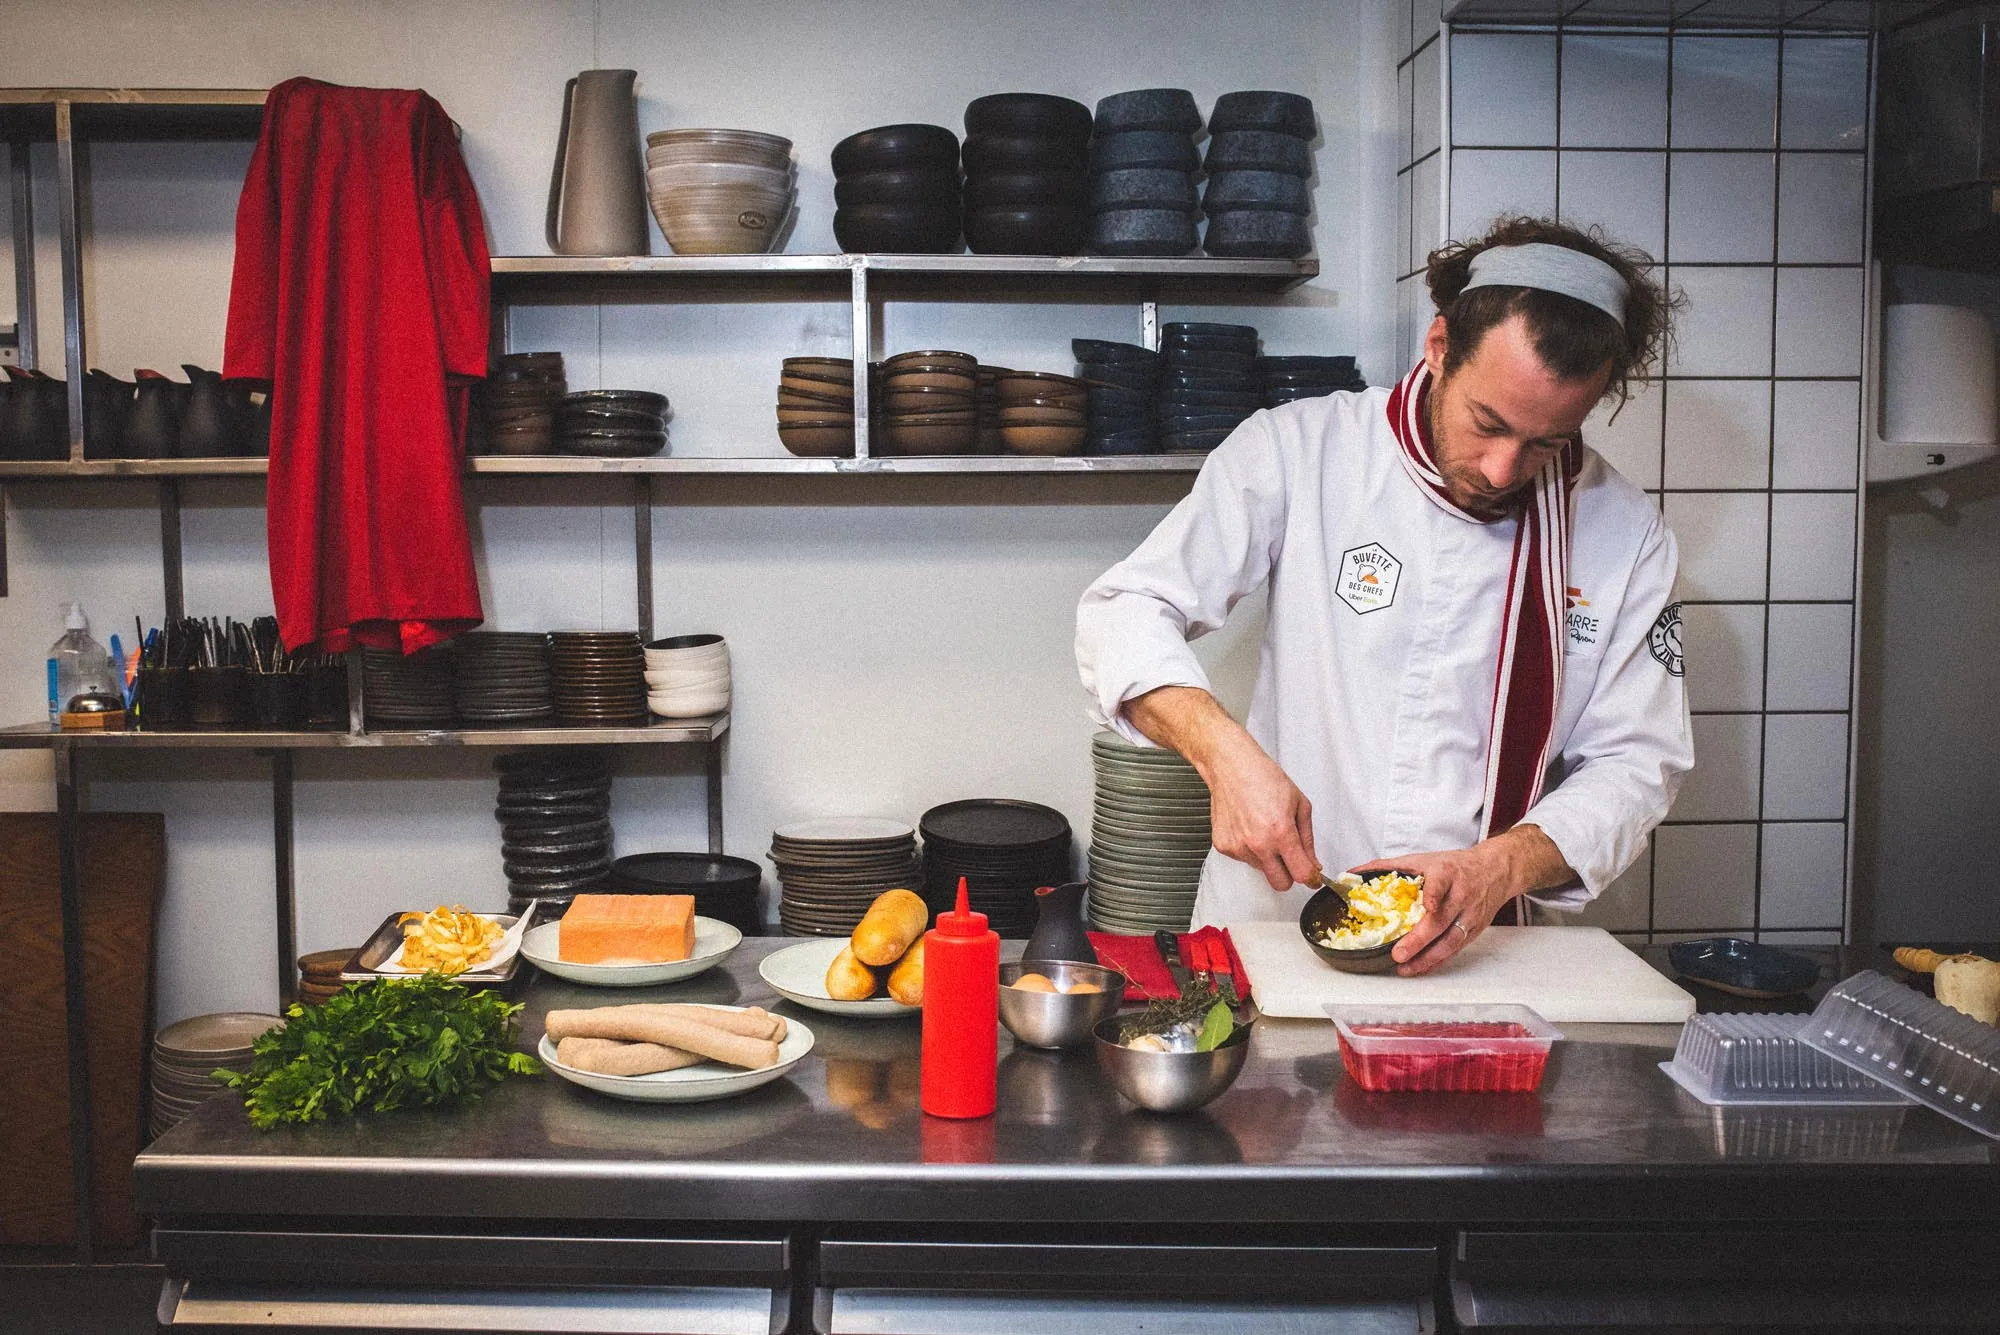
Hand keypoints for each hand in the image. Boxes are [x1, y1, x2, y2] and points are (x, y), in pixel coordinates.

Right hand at [1122, 686, 1316, 894]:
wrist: (1231, 767)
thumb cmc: (1264, 778)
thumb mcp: (1300, 804)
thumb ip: (1307, 839)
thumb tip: (1312, 863)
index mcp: (1280, 833)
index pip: (1301, 874)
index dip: (1311, 878)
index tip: (1312, 876)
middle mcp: (1258, 844)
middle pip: (1281, 884)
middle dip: (1289, 874)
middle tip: (1290, 858)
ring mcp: (1238, 847)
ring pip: (1262, 870)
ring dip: (1267, 858)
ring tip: (1264, 830)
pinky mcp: (1224, 846)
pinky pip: (1244, 859)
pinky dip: (1250, 849)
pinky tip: (1249, 828)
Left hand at [1358, 826, 1569, 976]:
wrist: (1494, 870)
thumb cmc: (1454, 866)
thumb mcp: (1424, 859)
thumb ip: (1390, 867)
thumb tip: (1355, 873)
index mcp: (1446, 873)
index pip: (1440, 883)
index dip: (1433, 894)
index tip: (1427, 906)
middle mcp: (1460, 894)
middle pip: (1441, 920)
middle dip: (1419, 940)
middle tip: (1398, 953)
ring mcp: (1469, 914)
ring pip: (1450, 940)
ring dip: (1427, 958)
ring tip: (1405, 968)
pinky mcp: (1474, 930)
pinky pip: (1455, 949)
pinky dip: (1436, 961)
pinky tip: (1419, 968)